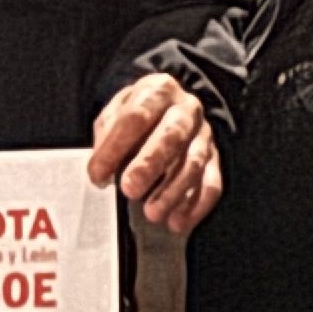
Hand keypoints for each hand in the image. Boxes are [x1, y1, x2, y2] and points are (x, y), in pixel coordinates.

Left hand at [87, 73, 221, 234]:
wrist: (171, 108)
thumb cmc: (137, 116)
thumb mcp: (115, 113)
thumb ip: (107, 135)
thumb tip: (101, 170)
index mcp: (158, 90)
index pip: (136, 117)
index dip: (115, 147)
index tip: (97, 174)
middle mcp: (186, 109)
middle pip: (172, 136)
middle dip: (150, 165)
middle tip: (129, 190)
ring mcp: (204, 135)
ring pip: (193, 163)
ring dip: (173, 191)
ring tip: (152, 213)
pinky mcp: (215, 159)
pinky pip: (212, 183)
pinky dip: (195, 205)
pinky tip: (178, 222)